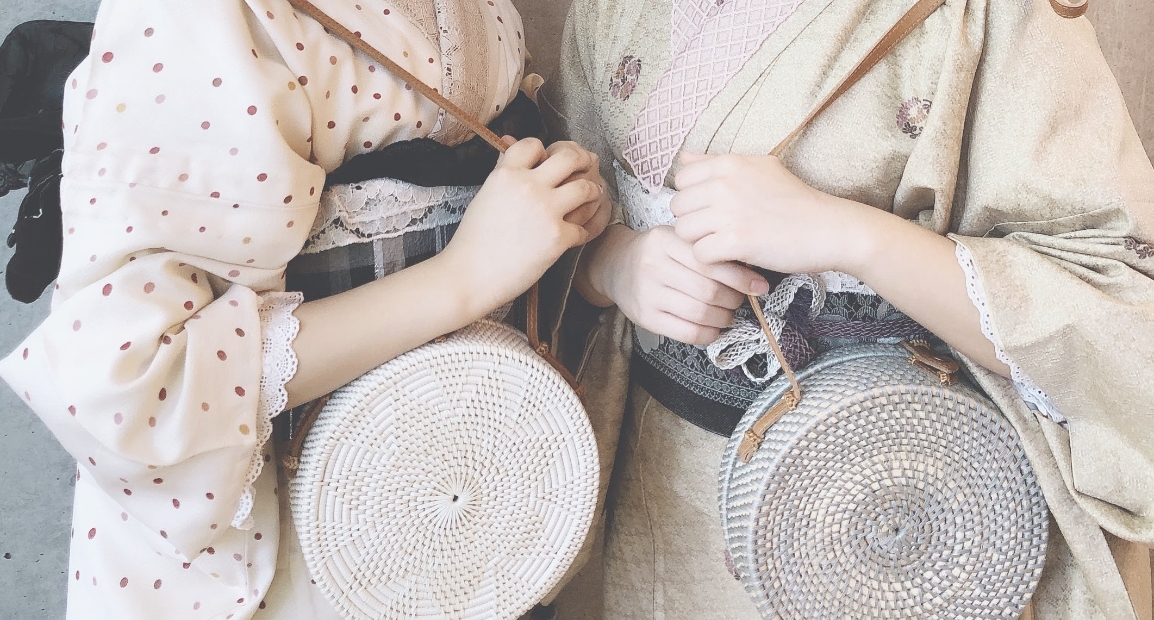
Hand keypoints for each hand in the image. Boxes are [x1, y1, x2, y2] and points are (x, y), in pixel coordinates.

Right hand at [444, 137, 601, 313]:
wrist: (470, 276)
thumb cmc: (473, 240)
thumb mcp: (485, 194)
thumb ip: (503, 170)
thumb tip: (510, 142)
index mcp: (507, 174)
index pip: (534, 145)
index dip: (545, 151)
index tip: (549, 160)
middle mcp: (528, 187)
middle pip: (569, 157)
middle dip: (582, 159)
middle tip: (588, 165)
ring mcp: (546, 211)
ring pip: (585, 188)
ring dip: (592, 192)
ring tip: (591, 196)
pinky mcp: (558, 237)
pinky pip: (583, 227)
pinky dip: (582, 232)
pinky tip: (575, 235)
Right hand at [591, 225, 769, 344]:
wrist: (616, 266)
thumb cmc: (658, 252)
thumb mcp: (677, 239)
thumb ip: (707, 251)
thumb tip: (751, 273)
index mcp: (665, 241)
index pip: (711, 263)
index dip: (741, 279)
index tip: (759, 287)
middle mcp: (653, 266)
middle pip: (708, 291)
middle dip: (734, 300)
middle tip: (740, 300)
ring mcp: (647, 294)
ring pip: (700, 313)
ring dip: (724, 318)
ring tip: (728, 314)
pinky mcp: (645, 318)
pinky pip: (687, 333)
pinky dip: (709, 334)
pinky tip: (714, 328)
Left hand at [671, 153, 880, 274]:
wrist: (828, 228)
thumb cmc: (795, 200)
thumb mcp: (759, 168)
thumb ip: (717, 163)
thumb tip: (683, 158)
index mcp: (729, 163)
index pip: (682, 179)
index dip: (692, 198)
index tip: (712, 209)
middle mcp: (724, 184)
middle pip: (678, 207)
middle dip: (693, 221)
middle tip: (717, 231)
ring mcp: (729, 213)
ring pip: (683, 231)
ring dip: (700, 242)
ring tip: (723, 244)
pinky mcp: (735, 242)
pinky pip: (699, 254)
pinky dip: (712, 261)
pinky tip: (731, 257)